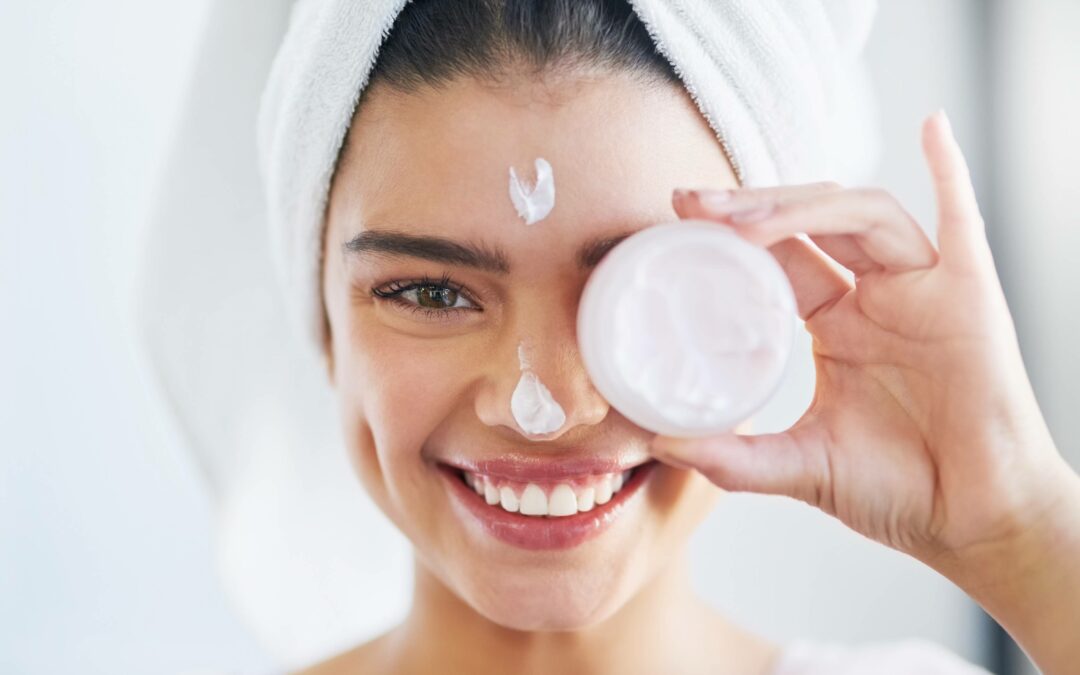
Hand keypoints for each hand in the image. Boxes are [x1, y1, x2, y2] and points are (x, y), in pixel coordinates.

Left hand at [651, 111, 1078, 572]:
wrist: (974, 521)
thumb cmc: (898, 492)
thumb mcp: (801, 466)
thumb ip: (733, 457)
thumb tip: (658, 440)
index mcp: (836, 326)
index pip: (778, 258)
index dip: (731, 233)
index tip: (676, 217)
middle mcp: (875, 298)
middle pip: (811, 223)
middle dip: (751, 207)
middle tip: (691, 203)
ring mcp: (921, 291)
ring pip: (862, 214)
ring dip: (802, 205)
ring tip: (742, 219)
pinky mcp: (969, 295)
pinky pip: (960, 220)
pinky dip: (950, 172)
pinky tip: (931, 128)